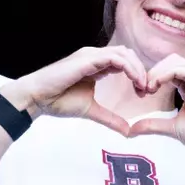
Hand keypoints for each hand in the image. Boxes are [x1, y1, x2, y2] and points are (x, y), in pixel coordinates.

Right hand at [12, 45, 150, 134]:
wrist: (37, 99)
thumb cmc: (58, 101)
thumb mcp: (91, 111)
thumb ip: (110, 118)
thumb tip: (128, 131)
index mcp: (96, 65)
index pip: (124, 61)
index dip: (137, 74)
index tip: (143, 93)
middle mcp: (94, 56)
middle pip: (127, 54)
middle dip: (141, 70)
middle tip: (146, 90)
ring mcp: (90, 55)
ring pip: (124, 53)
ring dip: (137, 68)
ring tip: (142, 86)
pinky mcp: (87, 59)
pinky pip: (115, 58)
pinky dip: (129, 68)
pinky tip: (134, 81)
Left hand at [127, 55, 184, 160]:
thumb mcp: (172, 128)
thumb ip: (153, 125)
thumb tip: (131, 129)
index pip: (170, 69)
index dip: (153, 76)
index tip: (141, 92)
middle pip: (172, 60)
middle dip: (154, 70)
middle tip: (143, 88)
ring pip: (178, 62)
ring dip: (159, 72)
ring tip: (149, 88)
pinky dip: (167, 74)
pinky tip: (157, 86)